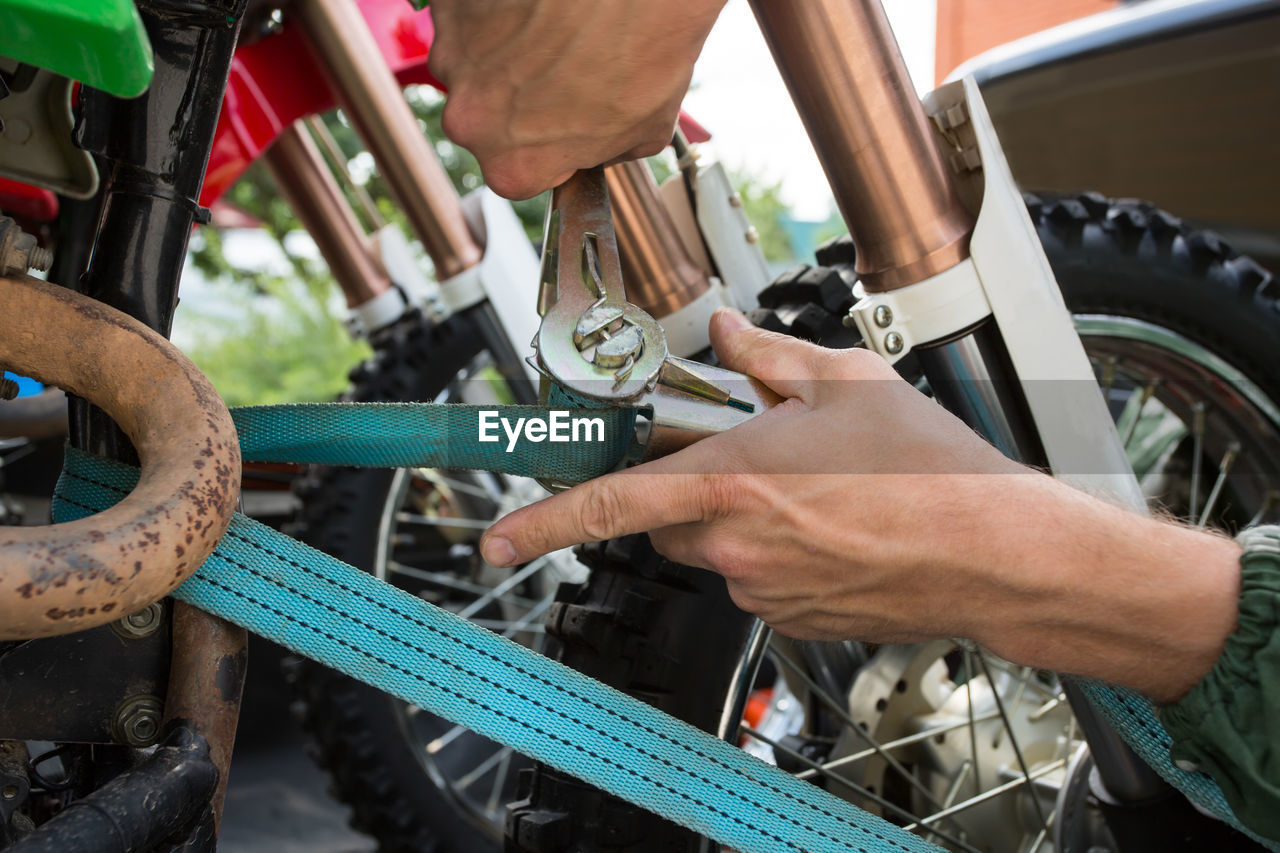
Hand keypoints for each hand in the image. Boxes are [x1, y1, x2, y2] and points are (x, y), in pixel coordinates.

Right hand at [427, 0, 725, 198]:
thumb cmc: (644, 49)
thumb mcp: (646, 129)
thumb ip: (608, 152)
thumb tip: (603, 145)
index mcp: (512, 167)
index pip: (517, 172)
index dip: (545, 147)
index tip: (565, 124)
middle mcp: (470, 121)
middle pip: (486, 119)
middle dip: (518, 98)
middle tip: (563, 68)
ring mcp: (453, 58)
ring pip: (474, 64)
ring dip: (505, 52)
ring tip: (553, 30)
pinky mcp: (450, 6)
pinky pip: (468, 16)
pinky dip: (495, 12)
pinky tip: (536, 6)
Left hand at [484, 307, 1024, 643]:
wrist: (994, 551)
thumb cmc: (929, 470)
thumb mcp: (844, 382)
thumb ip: (764, 356)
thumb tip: (722, 332)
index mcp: (733, 481)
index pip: (612, 503)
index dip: (543, 523)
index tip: (498, 543)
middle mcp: (735, 545)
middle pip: (669, 517)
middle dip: (696, 486)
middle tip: (761, 457)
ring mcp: (764, 590)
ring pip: (716, 549)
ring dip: (745, 519)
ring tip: (822, 493)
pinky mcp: (793, 619)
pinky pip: (760, 579)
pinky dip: (781, 553)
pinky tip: (839, 529)